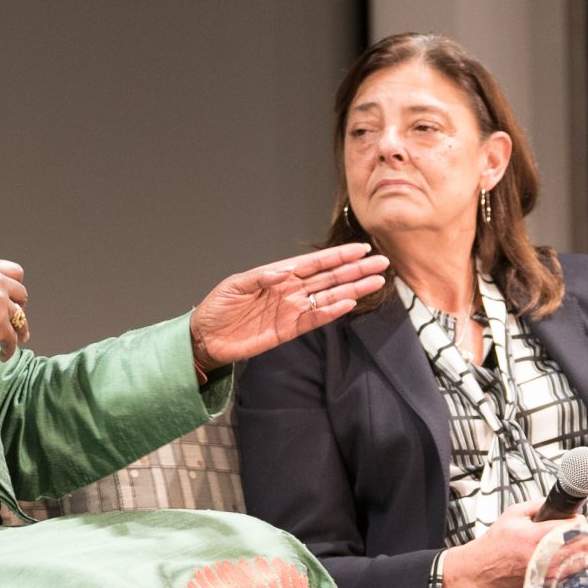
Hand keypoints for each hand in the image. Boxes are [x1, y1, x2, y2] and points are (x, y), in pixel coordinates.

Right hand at [0, 260, 27, 364]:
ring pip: (21, 318)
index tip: (16, 296)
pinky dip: (10, 349)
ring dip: (20, 331)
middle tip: (14, 318)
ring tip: (18, 339)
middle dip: (20, 307)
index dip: (17, 285)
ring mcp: (0, 302)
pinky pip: (13, 339)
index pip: (15, 271)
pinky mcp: (1, 324)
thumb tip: (1, 302)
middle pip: (22, 294)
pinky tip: (5, 355)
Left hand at [188, 244, 389, 371]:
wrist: (206, 338)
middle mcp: (291, 291)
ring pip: (330, 297)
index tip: (360, 249)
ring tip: (376, 282)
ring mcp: (292, 310)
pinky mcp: (289, 330)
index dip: (338, 256)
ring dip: (353, 289)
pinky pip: (316, 319)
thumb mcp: (234, 286)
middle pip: (330, 278)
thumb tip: (285, 272)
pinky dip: (333, 312)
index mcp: (279, 275)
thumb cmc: (217, 308)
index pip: (315, 263)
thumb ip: (261, 277)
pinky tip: (350, 303)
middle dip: (355, 270)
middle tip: (381, 263)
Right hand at [439, 499, 587, 587]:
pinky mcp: (544, 584)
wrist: (480, 571)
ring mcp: (544, 573)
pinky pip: (569, 576)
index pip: (572, 532)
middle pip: (580, 549)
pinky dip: (584, 568)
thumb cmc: (495, 543)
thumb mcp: (513, 514)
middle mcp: (543, 557)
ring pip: (578, 565)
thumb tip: (560, 505)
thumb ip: (537, 506)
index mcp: (535, 537)